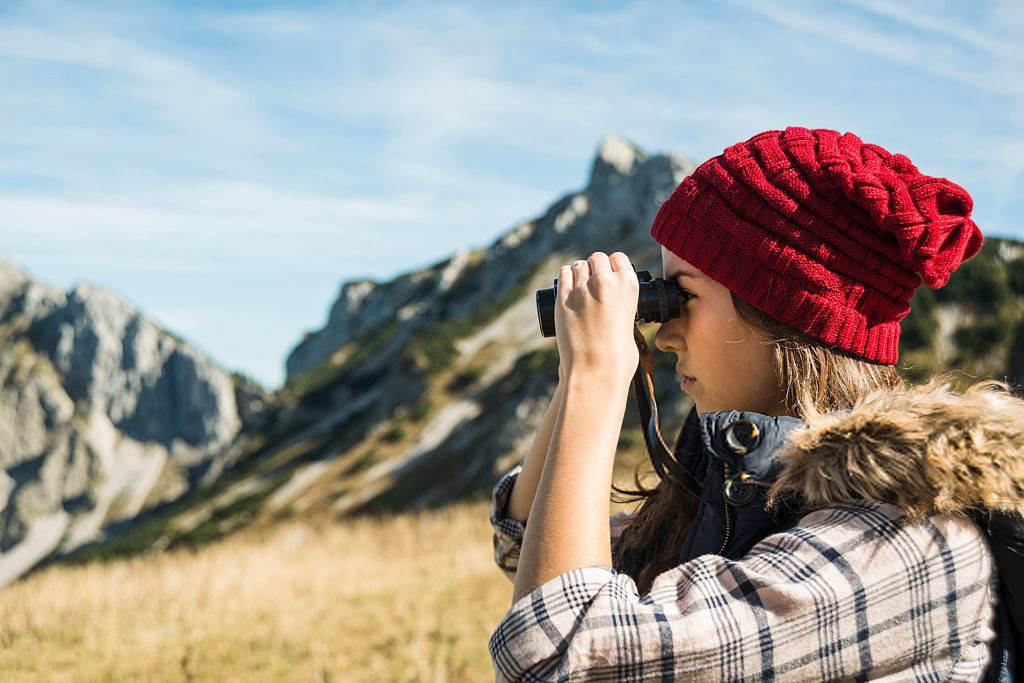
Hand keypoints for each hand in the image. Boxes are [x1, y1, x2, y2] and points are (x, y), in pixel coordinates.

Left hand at [555, 252, 638, 385]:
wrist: (596, 372)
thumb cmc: (618, 357)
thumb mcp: (631, 323)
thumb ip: (623, 306)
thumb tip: (616, 302)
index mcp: (628, 286)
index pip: (618, 258)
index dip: (613, 265)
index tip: (609, 273)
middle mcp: (605, 283)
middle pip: (597, 258)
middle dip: (595, 267)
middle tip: (593, 281)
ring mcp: (582, 290)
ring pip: (579, 265)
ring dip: (580, 272)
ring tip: (580, 286)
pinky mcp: (563, 299)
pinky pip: (563, 275)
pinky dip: (566, 278)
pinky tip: (568, 287)